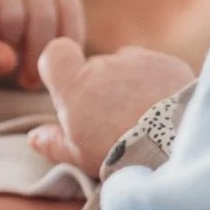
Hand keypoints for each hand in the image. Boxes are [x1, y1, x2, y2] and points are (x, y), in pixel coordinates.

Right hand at [30, 39, 195, 176]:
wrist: (174, 145)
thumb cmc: (118, 153)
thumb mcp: (78, 156)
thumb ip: (53, 143)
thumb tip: (35, 137)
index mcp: (76, 84)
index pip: (55, 53)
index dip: (60, 66)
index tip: (69, 85)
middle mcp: (105, 64)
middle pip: (96, 67)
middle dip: (102, 87)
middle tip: (114, 121)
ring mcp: (138, 60)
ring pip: (128, 67)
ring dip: (131, 84)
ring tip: (143, 117)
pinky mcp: (169, 63)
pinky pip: (157, 69)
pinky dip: (158, 84)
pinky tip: (164, 110)